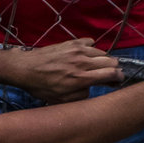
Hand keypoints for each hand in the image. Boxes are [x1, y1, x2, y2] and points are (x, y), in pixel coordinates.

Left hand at [0, 38, 121, 102]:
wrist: (24, 68)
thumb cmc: (41, 86)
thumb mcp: (60, 100)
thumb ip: (81, 96)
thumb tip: (92, 88)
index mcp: (81, 78)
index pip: (112, 74)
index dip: (119, 77)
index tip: (117, 80)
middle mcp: (82, 62)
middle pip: (112, 61)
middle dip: (112, 68)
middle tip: (106, 74)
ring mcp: (77, 50)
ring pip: (102, 52)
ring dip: (102, 59)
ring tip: (94, 66)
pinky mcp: (71, 42)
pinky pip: (90, 42)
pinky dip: (91, 48)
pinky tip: (84, 55)